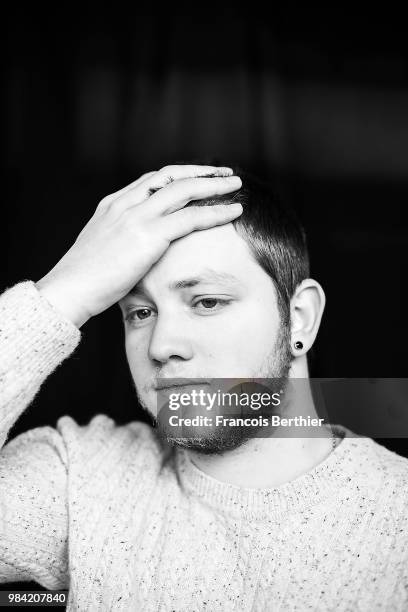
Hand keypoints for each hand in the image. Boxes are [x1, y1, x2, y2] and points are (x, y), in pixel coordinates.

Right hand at [35, 165, 241, 327]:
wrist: (68, 290)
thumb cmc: (84, 281)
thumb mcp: (101, 251)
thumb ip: (120, 242)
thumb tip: (136, 253)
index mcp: (112, 205)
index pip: (152, 179)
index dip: (180, 176)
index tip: (199, 178)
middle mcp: (125, 203)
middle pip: (170, 175)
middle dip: (201, 171)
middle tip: (225, 173)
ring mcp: (136, 216)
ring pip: (185, 189)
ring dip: (214, 184)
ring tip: (236, 185)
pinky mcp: (148, 235)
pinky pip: (191, 217)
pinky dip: (216, 211)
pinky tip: (234, 211)